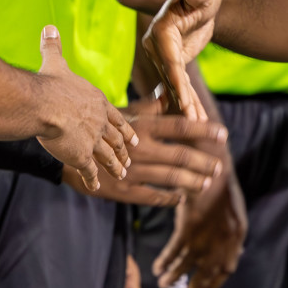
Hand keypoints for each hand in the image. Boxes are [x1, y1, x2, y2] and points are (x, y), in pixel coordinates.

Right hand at [36, 25, 136, 190]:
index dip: (124, 127)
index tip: (133, 137)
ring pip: (108, 156)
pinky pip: (89, 170)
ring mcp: (92, 140)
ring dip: (115, 165)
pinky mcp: (81, 156)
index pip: (115, 116)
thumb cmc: (49, 83)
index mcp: (96, 101)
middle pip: (116, 137)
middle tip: (129, 157)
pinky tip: (95, 186)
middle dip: (123, 149)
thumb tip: (48, 28)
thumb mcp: (55, 61)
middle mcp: (99, 121)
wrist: (42, 104)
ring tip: (121, 174)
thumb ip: (53, 47)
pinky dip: (93, 179)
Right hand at [64, 95, 226, 205]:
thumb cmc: (96, 127)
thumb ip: (148, 105)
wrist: (64, 151)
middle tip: (220, 165)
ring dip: (193, 181)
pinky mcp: (123, 191)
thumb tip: (168, 89)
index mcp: (141, 126)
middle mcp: (140, 148)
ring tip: (208, 182)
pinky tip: (180, 197)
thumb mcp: (122, 113)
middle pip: (181, 155)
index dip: (203, 129)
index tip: (223, 132)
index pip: (179, 125)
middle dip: (204, 161)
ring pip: (171, 178)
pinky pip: (153, 196)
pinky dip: (169, 198)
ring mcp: (132, 171)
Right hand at [143, 0, 220, 120]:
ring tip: (200, 126)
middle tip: (192, 123)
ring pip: (174, 85)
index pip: (169, 59)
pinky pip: (179, 83)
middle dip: (181, 101)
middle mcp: (155, 44)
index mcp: (161, 29)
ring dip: (187, 106)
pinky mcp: (172, 61)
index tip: (185, 103)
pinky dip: (189, 100)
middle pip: (169, 77)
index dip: (177, 82)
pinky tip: (199, 118)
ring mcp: (162, 54)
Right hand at [154, 155, 246, 287]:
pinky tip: (157, 267)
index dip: (214, 283)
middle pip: (209, 273)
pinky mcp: (189, 225)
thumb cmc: (221, 183)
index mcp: (238, 235)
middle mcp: (224, 239)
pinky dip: (166, 261)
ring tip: (164, 285)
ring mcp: (206, 233)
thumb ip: (234, 236)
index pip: (227, 269)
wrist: (211, 160)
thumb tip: (236, 256)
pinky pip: (175, 251)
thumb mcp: (235, 211)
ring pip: (188, 265)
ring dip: (175, 277)